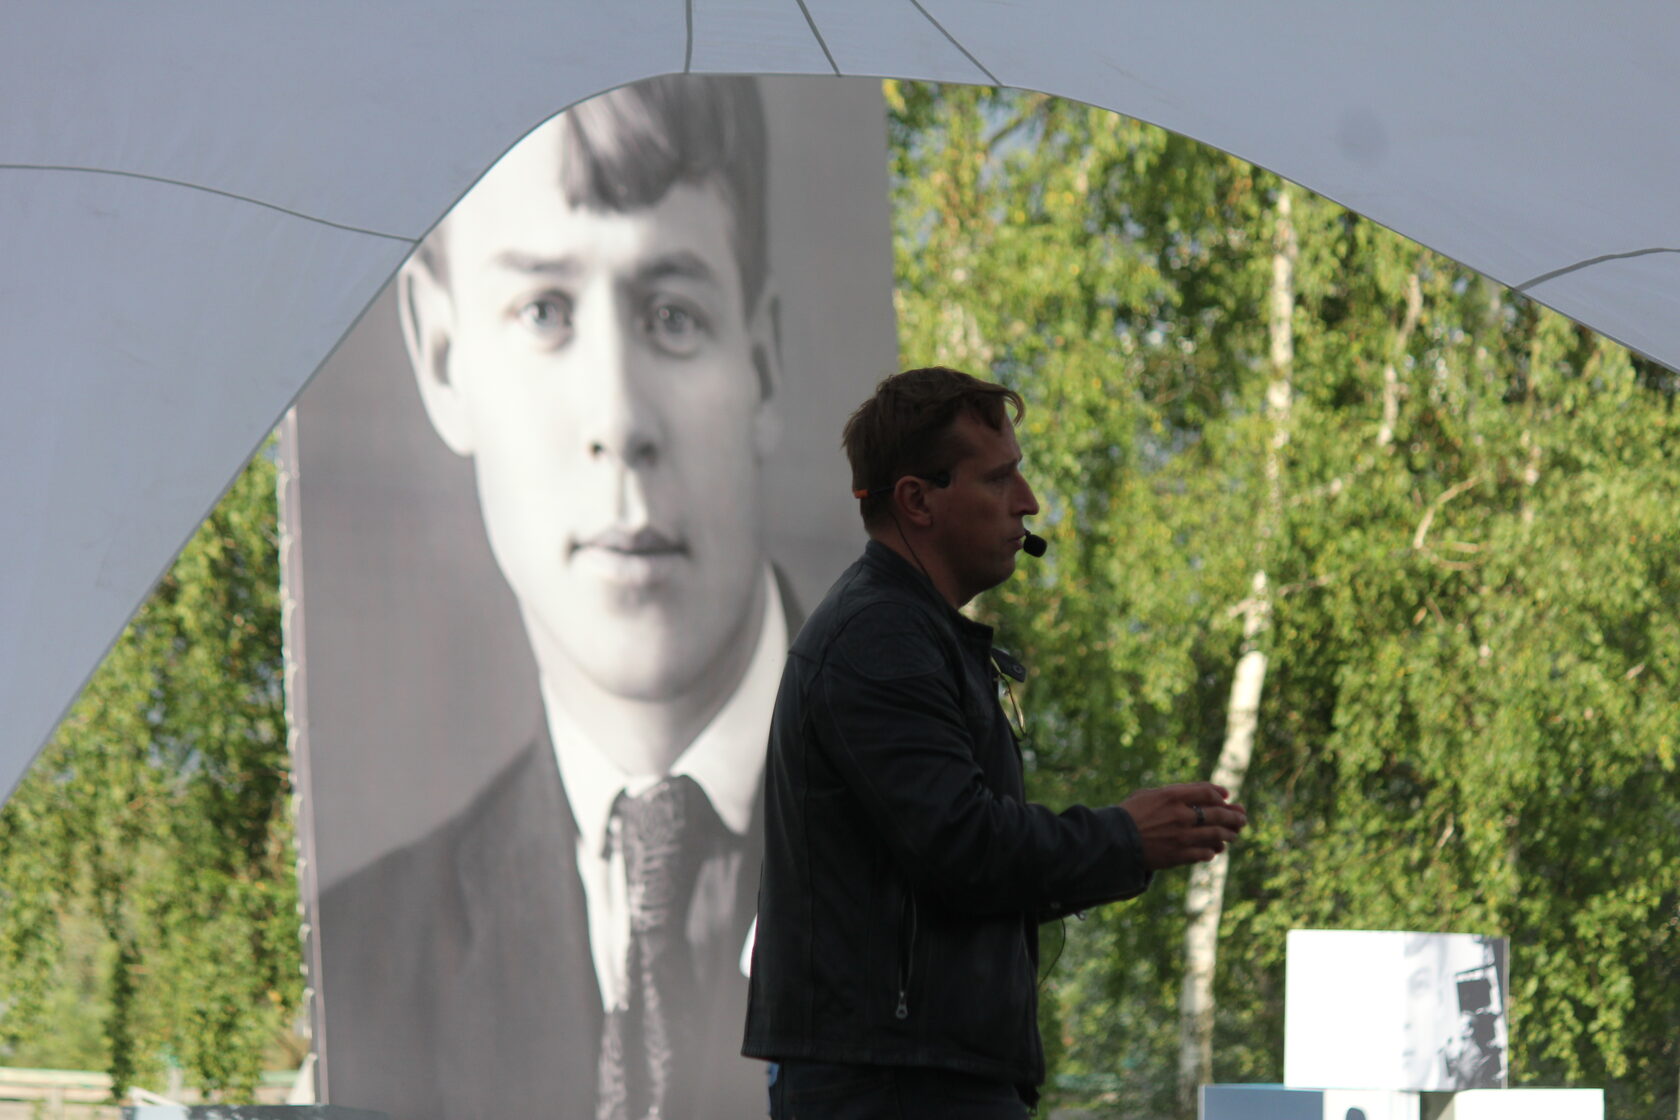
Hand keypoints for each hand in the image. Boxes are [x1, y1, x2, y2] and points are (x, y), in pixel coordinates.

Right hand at [1119, 782, 1247, 870]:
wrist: (1112, 840)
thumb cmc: (1129, 814)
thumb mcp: (1149, 795)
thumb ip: (1175, 793)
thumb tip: (1203, 794)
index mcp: (1172, 796)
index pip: (1207, 792)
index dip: (1220, 794)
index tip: (1227, 797)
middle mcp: (1180, 815)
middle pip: (1218, 814)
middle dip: (1234, 816)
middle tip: (1242, 818)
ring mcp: (1181, 837)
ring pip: (1216, 835)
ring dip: (1228, 835)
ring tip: (1233, 835)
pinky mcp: (1178, 856)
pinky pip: (1204, 854)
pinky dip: (1211, 852)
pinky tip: (1213, 851)